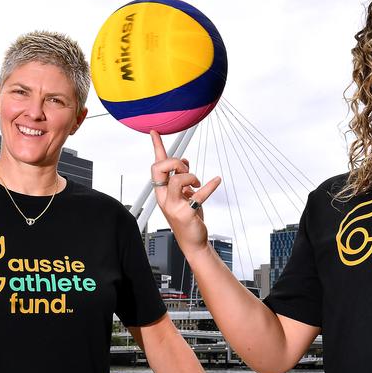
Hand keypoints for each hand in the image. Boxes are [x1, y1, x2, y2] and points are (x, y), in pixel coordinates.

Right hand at [150, 131, 220, 256]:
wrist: (192, 240)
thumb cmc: (188, 217)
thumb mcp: (183, 194)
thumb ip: (182, 177)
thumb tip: (185, 160)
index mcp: (162, 191)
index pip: (156, 165)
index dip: (156, 147)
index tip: (154, 132)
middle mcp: (164, 197)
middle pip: (160, 168)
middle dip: (175, 162)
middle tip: (187, 170)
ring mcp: (173, 206)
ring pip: (177, 179)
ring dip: (191, 176)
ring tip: (198, 183)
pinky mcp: (186, 213)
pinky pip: (199, 195)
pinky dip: (210, 186)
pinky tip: (216, 180)